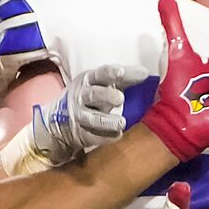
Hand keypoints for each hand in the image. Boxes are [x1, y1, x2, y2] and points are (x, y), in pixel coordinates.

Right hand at [31, 63, 148, 164]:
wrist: (62, 119)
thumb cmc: (91, 95)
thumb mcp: (102, 82)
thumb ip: (125, 78)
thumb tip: (146, 73)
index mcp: (89, 80)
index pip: (100, 74)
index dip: (111, 73)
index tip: (121, 72)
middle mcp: (82, 96)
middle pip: (93, 94)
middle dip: (106, 96)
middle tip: (120, 99)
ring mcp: (80, 116)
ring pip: (92, 118)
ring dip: (107, 121)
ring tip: (122, 123)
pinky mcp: (81, 133)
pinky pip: (93, 136)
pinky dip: (105, 136)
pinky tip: (117, 135)